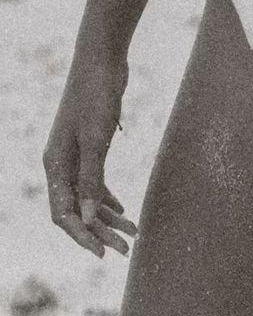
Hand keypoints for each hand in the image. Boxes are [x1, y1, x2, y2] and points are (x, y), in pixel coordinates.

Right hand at [42, 51, 136, 257]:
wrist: (102, 62)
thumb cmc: (97, 97)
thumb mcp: (96, 141)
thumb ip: (91, 179)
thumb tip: (87, 218)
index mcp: (56, 165)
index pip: (63, 214)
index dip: (82, 236)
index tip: (104, 253)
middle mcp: (61, 164)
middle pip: (77, 211)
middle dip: (100, 232)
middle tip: (127, 249)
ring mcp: (74, 157)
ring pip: (87, 199)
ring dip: (108, 218)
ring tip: (133, 233)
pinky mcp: (90, 148)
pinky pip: (94, 183)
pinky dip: (107, 199)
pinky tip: (124, 211)